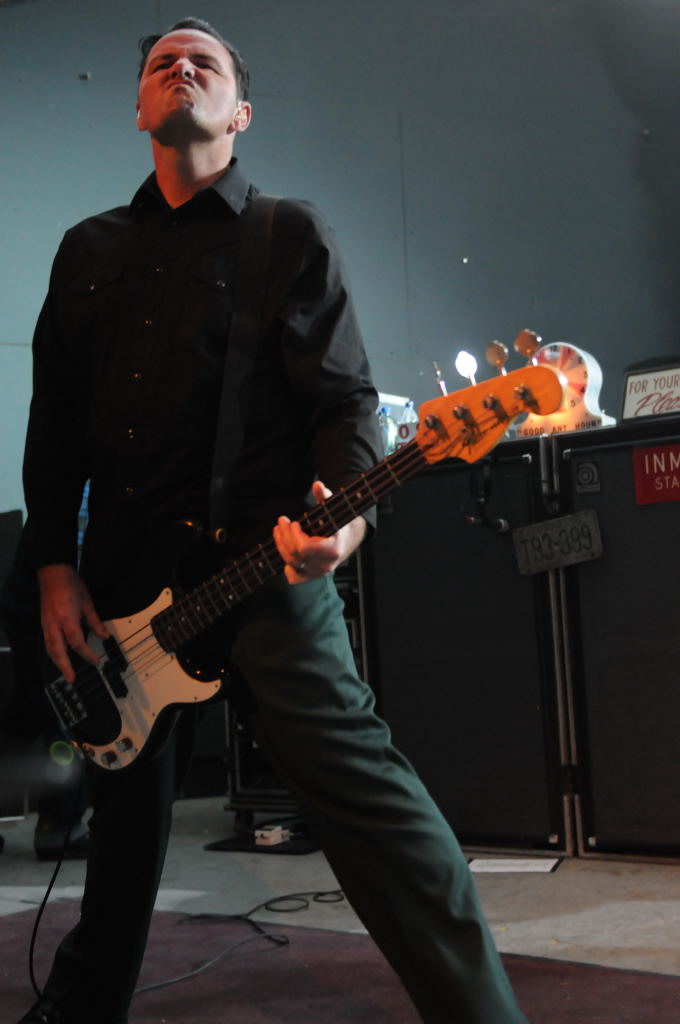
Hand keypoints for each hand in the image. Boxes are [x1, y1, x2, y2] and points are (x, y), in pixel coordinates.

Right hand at [38, 564, 108, 681]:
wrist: (53, 574)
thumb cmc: (72, 585)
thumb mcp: (88, 602)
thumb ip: (95, 622)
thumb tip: (105, 637)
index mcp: (67, 618)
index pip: (77, 642)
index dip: (87, 654)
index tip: (96, 661)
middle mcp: (54, 624)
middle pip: (58, 651)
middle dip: (65, 667)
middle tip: (72, 679)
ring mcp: (47, 624)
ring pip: (50, 649)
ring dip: (58, 662)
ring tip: (66, 672)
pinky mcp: (44, 623)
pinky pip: (48, 642)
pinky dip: (54, 653)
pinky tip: (60, 657)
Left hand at [273, 480, 366, 584]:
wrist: (348, 539)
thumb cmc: (338, 522)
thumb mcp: (333, 508)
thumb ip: (325, 497)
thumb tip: (318, 485)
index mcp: (333, 550)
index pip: (304, 548)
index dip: (294, 535)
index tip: (294, 522)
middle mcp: (326, 565)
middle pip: (294, 554)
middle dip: (285, 536)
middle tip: (282, 521)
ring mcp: (318, 572)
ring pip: (291, 563)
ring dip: (281, 545)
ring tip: (279, 530)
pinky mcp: (312, 575)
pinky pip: (294, 577)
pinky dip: (287, 566)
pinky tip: (285, 550)